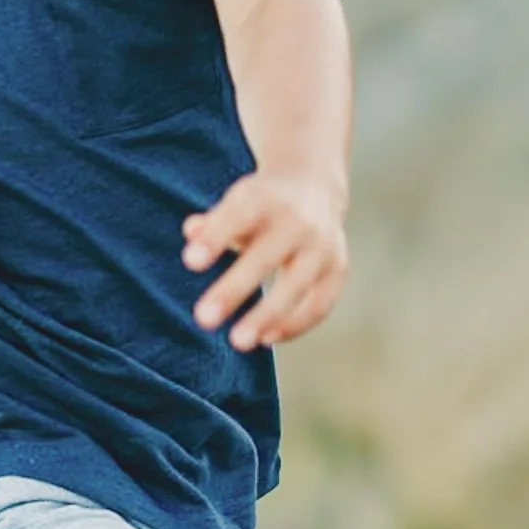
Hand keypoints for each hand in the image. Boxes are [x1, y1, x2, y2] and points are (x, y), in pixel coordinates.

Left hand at [183, 169, 347, 349]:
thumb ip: (211, 222)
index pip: (238, 216)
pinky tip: (266, 339)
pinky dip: (296, 324)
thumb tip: (192, 231)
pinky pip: (320, 303)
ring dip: (267, 315)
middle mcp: (298, 221)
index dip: (216, 238)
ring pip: (297, 285)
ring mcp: (322, 245)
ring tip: (238, 342)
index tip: (190, 262)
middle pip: (266, 257)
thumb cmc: (259, 205)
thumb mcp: (235, 203)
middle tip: (203, 319)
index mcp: (266, 198)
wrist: (314, 187)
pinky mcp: (338, 268)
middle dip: (234, 289)